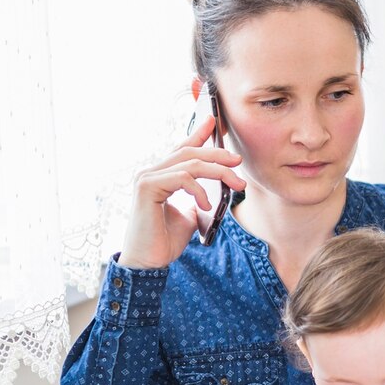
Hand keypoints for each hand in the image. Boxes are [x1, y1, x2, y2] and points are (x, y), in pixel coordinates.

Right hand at [118, 116, 246, 268]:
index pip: (181, 149)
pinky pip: (182, 178)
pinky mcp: (147, 187)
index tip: (214, 121)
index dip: (198, 133)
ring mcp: (146, 178)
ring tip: (237, 184)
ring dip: (218, 171)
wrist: (147, 263)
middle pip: (190, 152)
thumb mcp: (189, 216)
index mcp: (159, 176)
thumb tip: (216, 191)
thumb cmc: (164, 242)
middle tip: (238, 160)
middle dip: (218, 154)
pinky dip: (199, 189)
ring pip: (190, 163)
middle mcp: (150, 172)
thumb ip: (197, 200)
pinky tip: (206, 204)